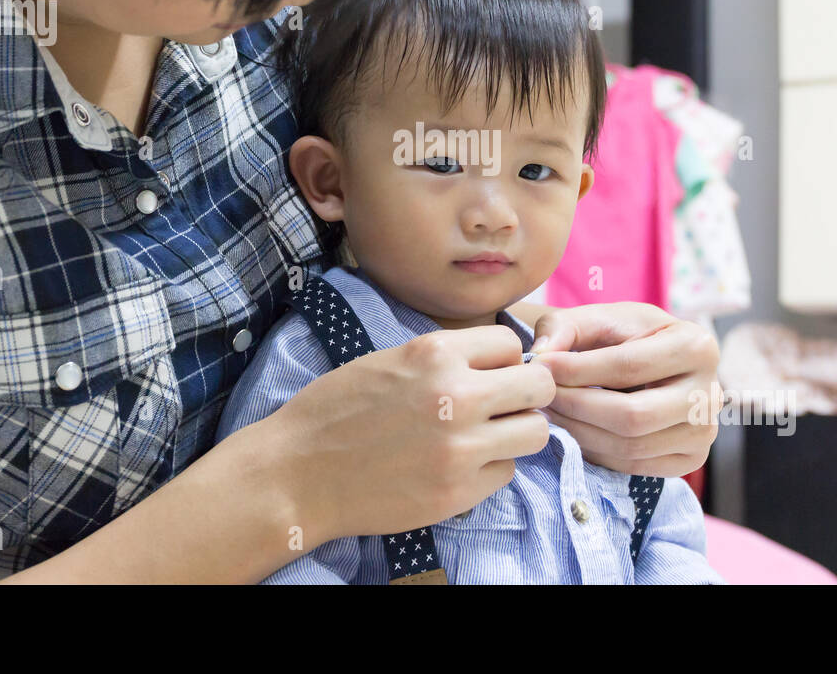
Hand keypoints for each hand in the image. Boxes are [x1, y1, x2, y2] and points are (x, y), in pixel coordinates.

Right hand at [268, 326, 555, 541]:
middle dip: (526, 395)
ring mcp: (461, 447)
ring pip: (536, 433)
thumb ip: (444, 359)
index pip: (511, 344)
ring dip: (515, 434)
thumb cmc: (335, 412)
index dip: (503, 361)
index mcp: (435, 352)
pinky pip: (506, 473)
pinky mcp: (458, 492)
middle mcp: (456, 395)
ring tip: (484, 439)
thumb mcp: (388, 360)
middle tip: (503, 407)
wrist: (296, 473)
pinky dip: (489, 471)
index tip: (488, 375)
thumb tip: (496, 363)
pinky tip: (457, 468)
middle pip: (540, 387)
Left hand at [527, 303, 720, 476]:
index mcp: (697, 346)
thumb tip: (542, 357)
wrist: (651, 359)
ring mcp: (704, 432)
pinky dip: (596, 452)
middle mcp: (710, 393)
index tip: (541, 367)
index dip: (578, 370)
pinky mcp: (691, 460)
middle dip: (577, 407)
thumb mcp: (596, 318)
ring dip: (579, 432)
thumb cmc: (623, 335)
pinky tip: (575, 429)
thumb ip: (563, 328)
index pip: (628, 366)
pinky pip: (634, 466)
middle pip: (632, 416)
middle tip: (543, 397)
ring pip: (630, 446)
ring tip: (552, 411)